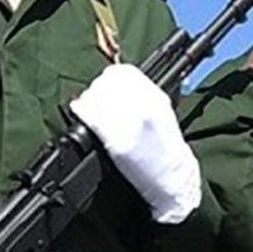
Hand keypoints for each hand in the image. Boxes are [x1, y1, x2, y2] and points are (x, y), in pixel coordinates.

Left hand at [69, 65, 203, 224]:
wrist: (173, 179)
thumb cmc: (166, 148)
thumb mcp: (161, 111)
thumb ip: (140, 93)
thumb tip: (113, 81)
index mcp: (155, 97)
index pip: (123, 72)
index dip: (110, 77)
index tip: (106, 85)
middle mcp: (144, 107)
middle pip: (107, 83)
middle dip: (97, 88)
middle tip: (94, 98)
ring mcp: (130, 124)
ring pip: (97, 97)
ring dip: (88, 99)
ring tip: (88, 106)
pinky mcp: (117, 143)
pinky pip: (93, 118)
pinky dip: (82, 110)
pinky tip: (78, 109)